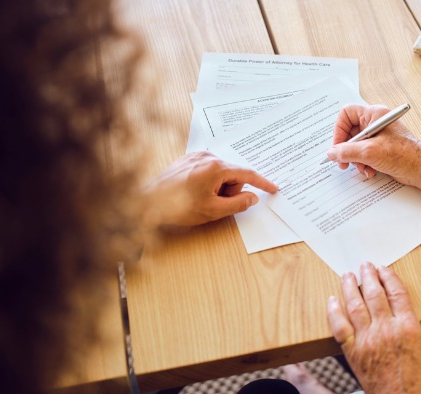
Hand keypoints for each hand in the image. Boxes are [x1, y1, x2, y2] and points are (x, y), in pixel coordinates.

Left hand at [143, 151, 277, 226]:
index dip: (262, 183)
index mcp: (216, 167)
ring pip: (221, 173)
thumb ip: (238, 204)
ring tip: (201, 199)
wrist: (147, 202)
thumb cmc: (178, 207)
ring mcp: (196, 156)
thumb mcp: (213, 210)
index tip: (274, 188)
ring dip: (218, 187)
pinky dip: (209, 182)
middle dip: (231, 190)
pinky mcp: (188, 159)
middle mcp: (208, 156)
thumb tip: (252, 197)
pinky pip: (209, 170)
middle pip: (233, 174)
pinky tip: (195, 192)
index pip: (247, 174)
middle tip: (216, 204)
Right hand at [326, 104, 420, 186]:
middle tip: (343, 162)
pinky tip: (370, 171)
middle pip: (349, 132)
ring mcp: (378, 136)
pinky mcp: (381, 149)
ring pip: (355, 146)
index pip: (346, 114)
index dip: (339, 130)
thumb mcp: (369, 152)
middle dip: (346, 150)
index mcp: (374, 114)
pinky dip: (364, 164)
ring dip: (356, 160)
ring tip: (363, 168)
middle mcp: (375, 122)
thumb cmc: (404, 155)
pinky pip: (364, 154)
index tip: (337, 146)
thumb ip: (346, 151)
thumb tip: (331, 153)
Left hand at [327, 263, 420, 393]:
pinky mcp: (353, 353)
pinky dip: (333, 312)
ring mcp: (367, 341)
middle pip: (374, 295)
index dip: (389, 277)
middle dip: (368, 277)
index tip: (383, 268)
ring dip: (350, 288)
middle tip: (365, 265)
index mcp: (409, 329)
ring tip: (348, 275)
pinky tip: (332, 300)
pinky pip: (339, 328)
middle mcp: (386, 331)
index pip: (397, 293)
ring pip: (355, 306)